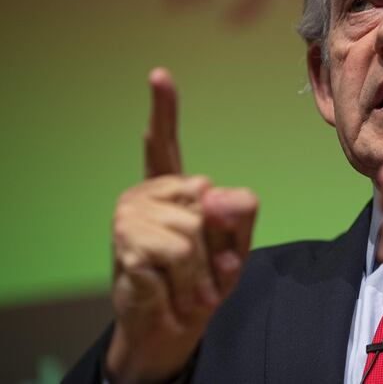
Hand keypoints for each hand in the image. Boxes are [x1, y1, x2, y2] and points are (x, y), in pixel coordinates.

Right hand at [106, 68, 257, 382]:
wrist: (176, 325)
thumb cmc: (204, 279)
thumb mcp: (236, 244)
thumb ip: (237, 212)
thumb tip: (207, 188)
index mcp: (172, 188)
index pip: (166, 142)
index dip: (163, 109)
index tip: (158, 75)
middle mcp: (147, 194)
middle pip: (207, 198)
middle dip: (219, 243)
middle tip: (207, 270)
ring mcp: (132, 216)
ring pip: (193, 228)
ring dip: (202, 269)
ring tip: (190, 286)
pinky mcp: (126, 243)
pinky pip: (177, 254)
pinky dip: (188, 282)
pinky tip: (172, 291)